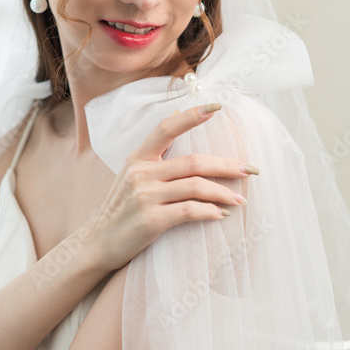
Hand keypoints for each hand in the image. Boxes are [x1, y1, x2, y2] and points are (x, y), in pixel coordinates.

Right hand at [83, 103, 257, 272]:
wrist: (98, 243)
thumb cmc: (121, 208)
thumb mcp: (131, 173)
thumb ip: (154, 150)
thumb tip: (176, 113)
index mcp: (138, 157)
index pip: (167, 128)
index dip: (192, 116)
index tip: (217, 106)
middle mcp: (141, 173)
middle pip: (193, 162)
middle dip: (226, 166)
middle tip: (250, 170)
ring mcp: (145, 196)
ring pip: (195, 187)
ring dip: (223, 193)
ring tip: (240, 200)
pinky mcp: (150, 220)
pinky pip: (188, 211)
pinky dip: (209, 212)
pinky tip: (221, 216)